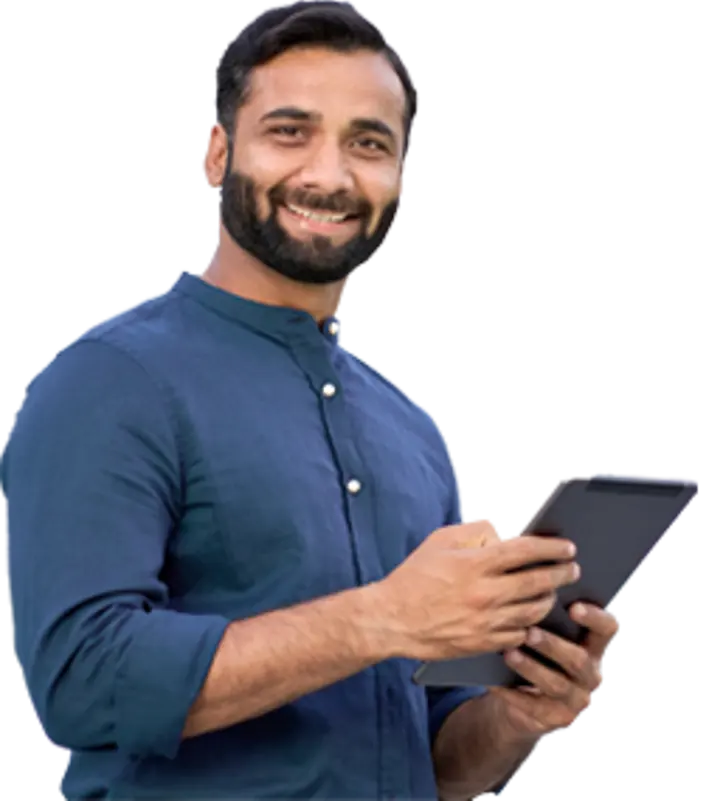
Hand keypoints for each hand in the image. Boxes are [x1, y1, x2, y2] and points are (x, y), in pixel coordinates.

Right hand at [374, 519, 579, 660]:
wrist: (392, 619)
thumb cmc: (414, 577)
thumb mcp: (440, 541)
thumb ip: (474, 531)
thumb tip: (502, 531)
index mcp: (474, 564)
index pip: (525, 552)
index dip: (550, 547)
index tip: (566, 547)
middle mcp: (484, 593)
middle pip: (537, 582)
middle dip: (561, 573)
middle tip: (572, 568)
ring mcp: (486, 621)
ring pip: (534, 610)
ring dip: (549, 598)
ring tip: (552, 591)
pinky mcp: (483, 643)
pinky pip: (519, 634)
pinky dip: (530, 624)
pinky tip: (531, 616)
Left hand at [491, 602, 620, 736]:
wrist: (521, 701)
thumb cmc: (533, 653)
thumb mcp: (544, 634)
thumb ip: (544, 614)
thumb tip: (529, 582)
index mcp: (592, 646)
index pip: (606, 629)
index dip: (594, 617)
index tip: (573, 606)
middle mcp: (591, 673)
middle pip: (578, 659)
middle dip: (552, 645)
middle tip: (529, 632)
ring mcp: (577, 699)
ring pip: (556, 684)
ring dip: (531, 668)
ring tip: (508, 654)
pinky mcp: (558, 719)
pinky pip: (534, 706)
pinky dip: (512, 693)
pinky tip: (493, 681)